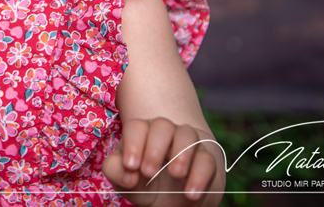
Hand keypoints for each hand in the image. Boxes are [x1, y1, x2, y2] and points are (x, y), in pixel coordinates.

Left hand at [103, 118, 219, 205]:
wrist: (171, 200)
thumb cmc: (142, 183)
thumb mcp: (124, 180)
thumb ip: (116, 172)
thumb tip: (128, 175)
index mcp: (141, 133)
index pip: (137, 127)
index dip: (133, 143)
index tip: (131, 166)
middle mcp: (165, 133)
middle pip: (162, 125)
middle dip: (155, 148)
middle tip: (149, 173)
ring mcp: (187, 144)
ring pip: (187, 134)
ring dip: (181, 153)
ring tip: (176, 175)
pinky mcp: (206, 160)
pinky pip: (206, 160)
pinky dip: (200, 176)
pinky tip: (191, 194)